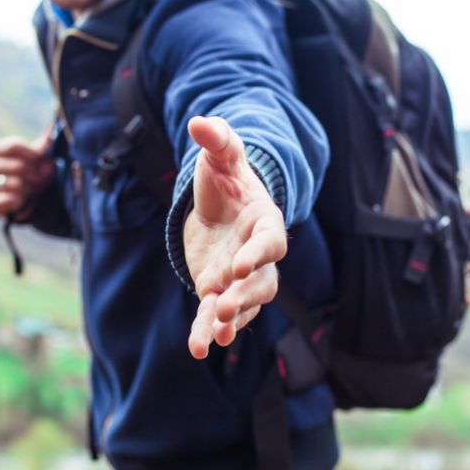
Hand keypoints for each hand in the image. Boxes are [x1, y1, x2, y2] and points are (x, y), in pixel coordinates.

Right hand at [0, 131, 54, 220]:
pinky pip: (6, 200)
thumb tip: (53, 126)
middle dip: (34, 174)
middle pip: (17, 166)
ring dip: (29, 188)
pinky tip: (22, 200)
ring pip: (14, 185)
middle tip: (40, 178)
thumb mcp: (38, 158)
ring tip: (32, 190)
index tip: (42, 160)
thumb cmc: (31, 173)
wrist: (26, 200)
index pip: (14, 146)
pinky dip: (19, 201)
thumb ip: (44, 144)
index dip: (33, 154)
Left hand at [184, 116, 287, 359]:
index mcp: (265, 222)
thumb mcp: (220, 155)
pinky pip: (217, 315)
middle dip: (244, 297)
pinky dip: (208, 329)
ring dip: (229, 321)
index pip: (270, 243)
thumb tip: (199, 123)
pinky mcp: (218, 290)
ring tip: (212, 337)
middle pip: (262, 283)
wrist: (217, 203)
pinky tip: (199, 347)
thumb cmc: (224, 177)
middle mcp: (258, 255)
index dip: (257, 255)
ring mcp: (240, 278)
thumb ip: (216, 139)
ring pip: (243, 305)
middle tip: (222, 306)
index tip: (239, 267)